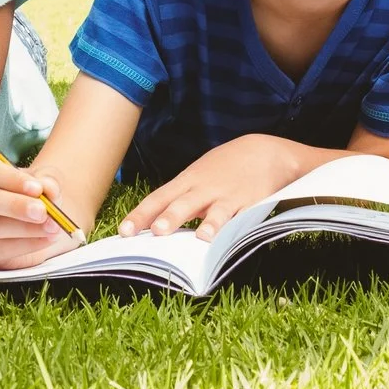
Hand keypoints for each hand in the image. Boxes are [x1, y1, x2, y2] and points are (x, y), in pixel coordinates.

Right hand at [0, 154, 83, 270]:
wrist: (36, 221)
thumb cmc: (32, 194)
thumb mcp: (42, 181)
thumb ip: (47, 181)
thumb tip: (47, 189)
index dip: (11, 179)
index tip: (37, 188)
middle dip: (16, 206)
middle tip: (42, 211)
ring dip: (26, 228)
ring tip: (53, 226)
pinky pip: (2, 249)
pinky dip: (28, 244)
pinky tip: (47, 239)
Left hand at [119, 134, 299, 240]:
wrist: (265, 151)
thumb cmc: (225, 167)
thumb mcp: (199, 176)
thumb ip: (180, 198)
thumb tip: (153, 223)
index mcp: (187, 181)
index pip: (158, 198)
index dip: (141, 215)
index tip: (123, 231)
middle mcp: (204, 188)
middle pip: (182, 204)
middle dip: (169, 217)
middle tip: (155, 232)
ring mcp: (227, 196)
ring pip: (214, 211)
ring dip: (207, 223)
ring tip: (201, 237)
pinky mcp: (250, 203)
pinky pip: (241, 216)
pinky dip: (236, 226)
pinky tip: (234, 236)